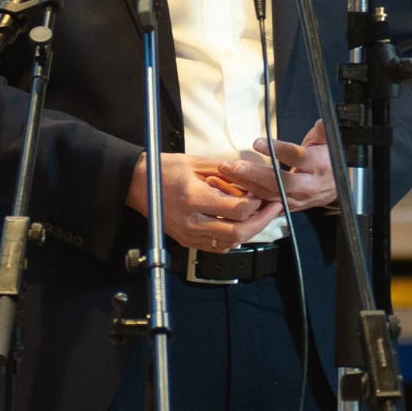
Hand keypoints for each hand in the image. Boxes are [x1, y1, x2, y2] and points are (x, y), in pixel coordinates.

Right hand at [128, 153, 282, 251]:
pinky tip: (239, 225)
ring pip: (230, 243)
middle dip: (261, 222)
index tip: (263, 194)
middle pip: (238, 232)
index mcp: (194, 198)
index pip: (237, 210)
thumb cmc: (166, 170)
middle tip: (273, 208)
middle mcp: (192, 221)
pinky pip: (218, 247)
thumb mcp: (197, 163)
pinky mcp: (187, 241)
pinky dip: (233, 238)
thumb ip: (227, 173)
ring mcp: (189, 235)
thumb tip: (252, 180)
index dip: (256, 204)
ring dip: (250, 232)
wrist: (138, 185)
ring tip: (260, 216)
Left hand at [218, 121, 336, 212]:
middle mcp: (308, 185)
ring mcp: (297, 199)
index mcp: (318, 166)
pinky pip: (266, 204)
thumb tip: (323, 122)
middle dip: (255, 174)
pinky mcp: (288, 207)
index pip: (298, 157)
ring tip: (227, 171)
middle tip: (234, 165)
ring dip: (246, 184)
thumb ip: (322, 132)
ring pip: (270, 194)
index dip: (278, 150)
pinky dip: (248, 196)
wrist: (337, 187)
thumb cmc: (327, 160)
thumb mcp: (328, 143)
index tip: (257, 142)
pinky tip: (231, 187)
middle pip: (280, 182)